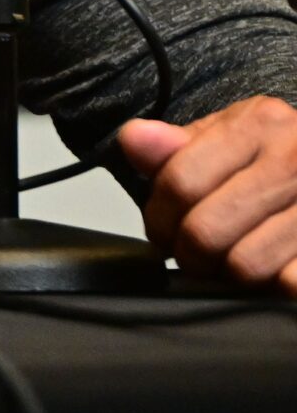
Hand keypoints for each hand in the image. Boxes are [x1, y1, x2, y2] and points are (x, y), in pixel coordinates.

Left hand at [118, 96, 296, 291]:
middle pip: (206, 230)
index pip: (180, 181)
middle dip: (189, 254)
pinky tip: (272, 271)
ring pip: (245, 265)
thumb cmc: (282, 156)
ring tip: (233, 261)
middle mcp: (294, 158)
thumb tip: (133, 139)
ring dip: (229, 275)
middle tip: (194, 255)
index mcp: (260, 124)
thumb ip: (177, 145)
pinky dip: (273, 288)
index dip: (160, 218)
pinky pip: (289, 283)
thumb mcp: (232, 136)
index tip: (162, 231)